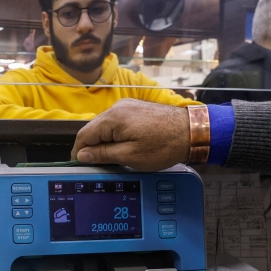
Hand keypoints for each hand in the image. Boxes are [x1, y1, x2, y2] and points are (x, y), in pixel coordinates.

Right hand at [70, 99, 190, 170]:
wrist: (192, 132)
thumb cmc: (164, 145)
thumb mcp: (130, 156)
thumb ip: (103, 154)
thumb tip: (82, 155)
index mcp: (113, 118)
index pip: (84, 135)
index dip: (79, 151)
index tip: (79, 164)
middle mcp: (118, 107)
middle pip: (93, 129)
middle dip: (92, 147)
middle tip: (96, 164)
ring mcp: (128, 106)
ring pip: (105, 126)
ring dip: (104, 141)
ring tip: (111, 158)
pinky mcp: (136, 109)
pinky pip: (117, 122)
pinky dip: (115, 135)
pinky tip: (122, 146)